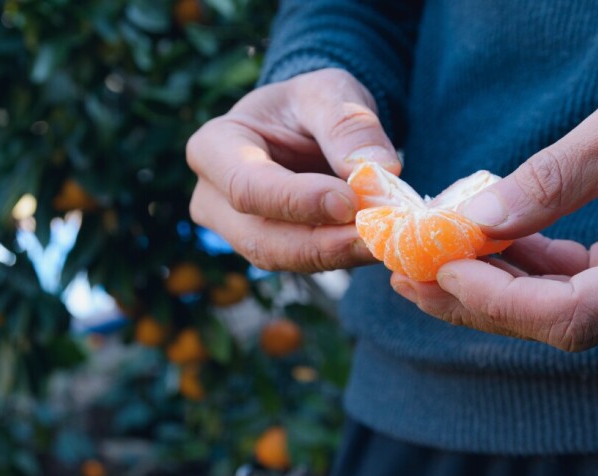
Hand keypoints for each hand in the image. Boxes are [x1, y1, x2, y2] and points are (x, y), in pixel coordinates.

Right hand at [186, 68, 399, 271]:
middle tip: (377, 237)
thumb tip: (380, 168)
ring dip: (337, 254)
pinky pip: (303, 262)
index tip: (349, 201)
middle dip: (321, 242)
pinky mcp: (270, 249)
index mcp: (214, 147)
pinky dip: (342, 255)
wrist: (307, 126)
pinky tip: (377, 243)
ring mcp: (237, 231)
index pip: (245, 186)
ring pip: (283, 258)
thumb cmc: (307, 104)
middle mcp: (213, 197)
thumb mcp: (329, 91)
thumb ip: (348, 123)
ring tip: (384, 240)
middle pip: (261, 237)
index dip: (296, 200)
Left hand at [391, 85, 597, 350]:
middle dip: (473, 299)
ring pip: (560, 313)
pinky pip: (579, 293)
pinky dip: (527, 271)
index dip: (497, 297)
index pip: (572, 314)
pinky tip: (485, 244)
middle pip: (554, 324)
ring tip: (426, 259)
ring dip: (492, 286)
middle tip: (404, 274)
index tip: (438, 266)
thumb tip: (478, 220)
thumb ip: (559, 176)